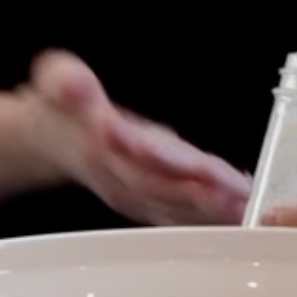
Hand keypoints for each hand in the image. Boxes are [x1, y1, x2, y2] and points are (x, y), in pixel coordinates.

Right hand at [20, 50, 249, 226]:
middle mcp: (121, 176)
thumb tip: (70, 81)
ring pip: (174, 204)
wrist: (52, 139)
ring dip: (210, 209)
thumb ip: (65, 81)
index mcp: (101, 145)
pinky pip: (180, 212)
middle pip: (161, 186)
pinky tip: (238, 211)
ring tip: (245, 205)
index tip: (186, 163)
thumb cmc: (63, 108)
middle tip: (234, 192)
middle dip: (197, 191)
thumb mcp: (56, 82)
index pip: (130, 153)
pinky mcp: (150, 200)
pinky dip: (209, 215)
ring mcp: (136, 194)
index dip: (156, 157)